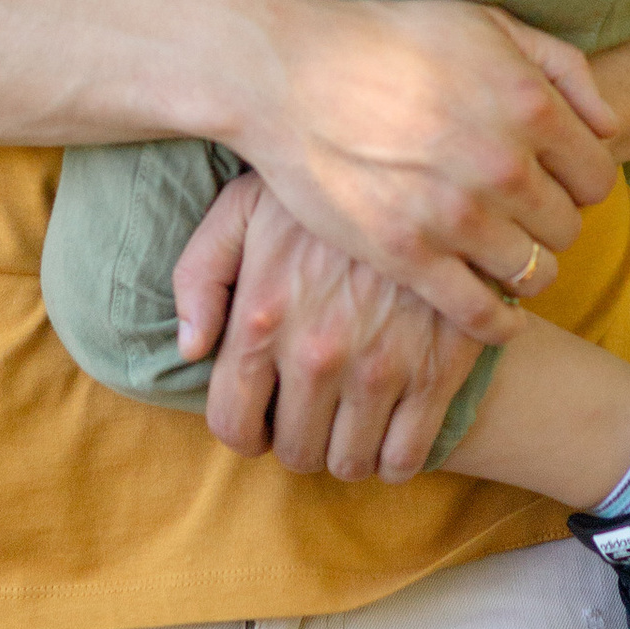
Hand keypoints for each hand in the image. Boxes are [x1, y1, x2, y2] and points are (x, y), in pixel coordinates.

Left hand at [175, 171, 486, 480]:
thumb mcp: (242, 207)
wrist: (430, 166)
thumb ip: (200, 275)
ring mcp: (379, 367)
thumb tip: (191, 348)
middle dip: (299, 440)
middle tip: (313, 416)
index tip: (263, 419)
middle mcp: (314, 355)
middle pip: (295, 451)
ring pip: (349, 463)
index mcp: (260, 319)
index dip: (246, 431)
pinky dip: (395, 459)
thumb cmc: (326, 184)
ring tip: (352, 423)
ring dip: (346, 453)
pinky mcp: (438, 371)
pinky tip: (392, 432)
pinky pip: (407, 456)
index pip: (232, 425)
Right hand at [217, 0, 617, 340]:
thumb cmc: (386, 40)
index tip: (551, 181)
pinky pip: (482, 314)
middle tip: (517, 213)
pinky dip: (500, 323)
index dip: (577, 180)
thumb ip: (561, 67)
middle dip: (549, 221)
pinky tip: (497, 312)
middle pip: (568, 228)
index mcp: (528, 105)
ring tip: (499, 252)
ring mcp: (455, 216)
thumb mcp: (483, 23)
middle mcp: (501, 165)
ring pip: (535, 273)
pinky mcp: (409, 256)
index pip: (597, 177)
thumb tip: (610, 125)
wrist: (287, 73)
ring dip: (524, 266)